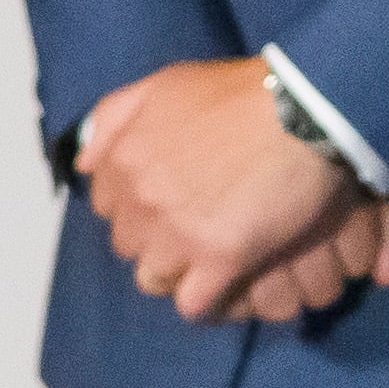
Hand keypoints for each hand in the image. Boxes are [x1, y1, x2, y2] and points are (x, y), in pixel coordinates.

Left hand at [76, 59, 388, 324]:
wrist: (304, 111)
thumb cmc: (241, 92)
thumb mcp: (167, 83)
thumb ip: (116, 117)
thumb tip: (84, 163)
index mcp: (124, 157)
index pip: (106, 205)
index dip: (138, 205)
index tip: (169, 201)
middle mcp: (141, 198)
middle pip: (129, 244)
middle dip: (156, 239)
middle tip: (196, 229)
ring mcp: (178, 233)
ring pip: (155, 278)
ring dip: (180, 272)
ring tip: (212, 261)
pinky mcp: (220, 260)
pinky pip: (194, 304)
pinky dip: (207, 300)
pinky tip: (227, 285)